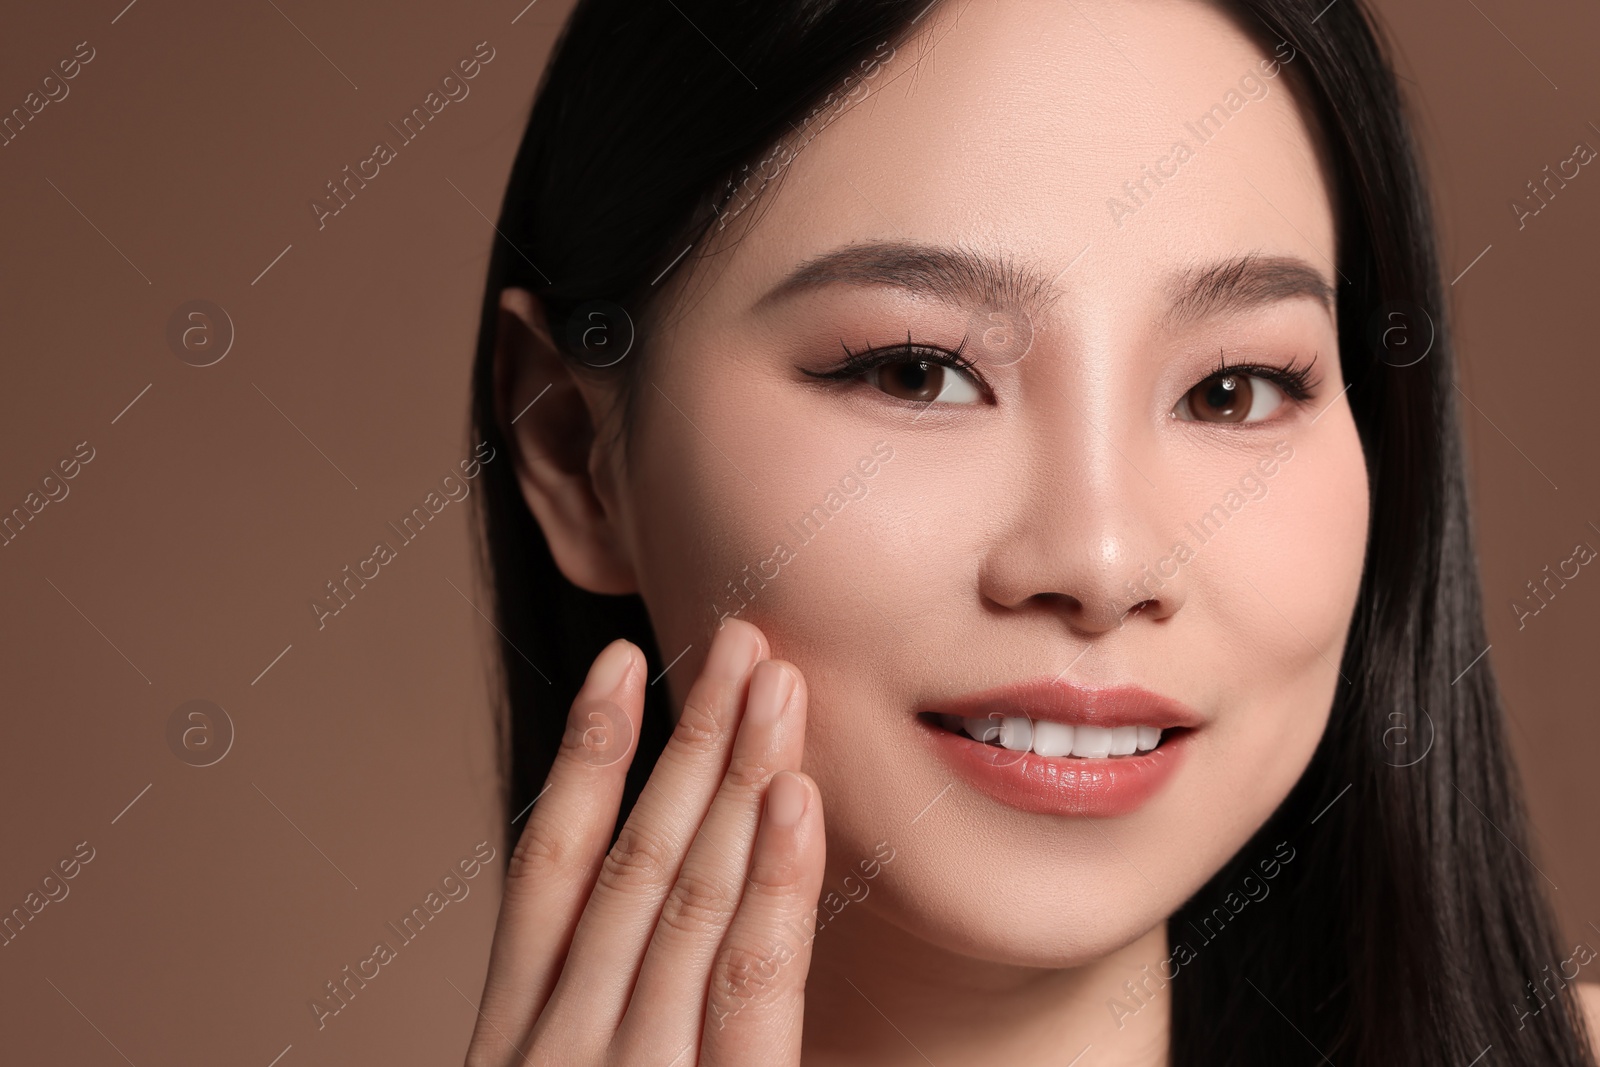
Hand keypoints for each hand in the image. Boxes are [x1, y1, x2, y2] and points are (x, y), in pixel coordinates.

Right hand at [464, 618, 823, 1065]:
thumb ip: (590, 1021)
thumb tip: (632, 931)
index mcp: (516, 1036)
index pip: (548, 870)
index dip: (586, 757)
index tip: (620, 662)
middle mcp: (561, 1042)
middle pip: (633, 861)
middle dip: (690, 740)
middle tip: (739, 640)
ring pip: (692, 896)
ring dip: (737, 777)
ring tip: (775, 683)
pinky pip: (751, 983)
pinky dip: (776, 884)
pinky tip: (794, 797)